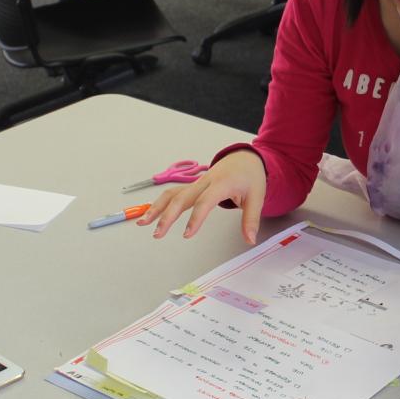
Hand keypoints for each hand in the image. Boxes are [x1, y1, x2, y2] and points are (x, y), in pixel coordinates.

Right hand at [137, 151, 266, 244]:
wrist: (244, 158)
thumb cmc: (250, 176)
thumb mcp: (257, 197)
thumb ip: (251, 219)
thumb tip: (250, 240)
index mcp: (221, 184)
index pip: (205, 201)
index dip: (195, 218)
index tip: (187, 234)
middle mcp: (204, 182)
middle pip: (181, 197)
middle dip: (167, 216)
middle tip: (158, 234)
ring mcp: (196, 183)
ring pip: (172, 194)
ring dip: (157, 208)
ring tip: (143, 223)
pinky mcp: (192, 186)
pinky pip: (173, 193)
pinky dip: (160, 204)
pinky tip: (150, 215)